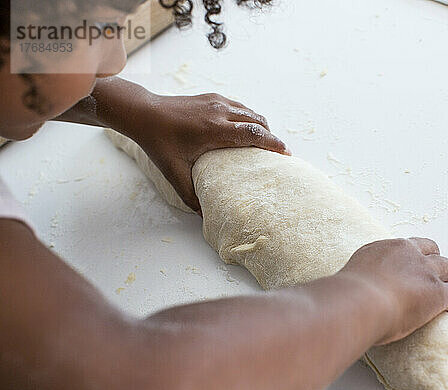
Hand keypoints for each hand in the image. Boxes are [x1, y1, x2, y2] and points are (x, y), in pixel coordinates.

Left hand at [130, 92, 289, 212]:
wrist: (143, 113)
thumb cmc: (158, 143)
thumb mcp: (175, 172)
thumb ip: (191, 195)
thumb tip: (204, 215)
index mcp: (215, 130)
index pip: (254, 133)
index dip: (273, 143)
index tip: (286, 153)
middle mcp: (220, 113)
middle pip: (258, 121)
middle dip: (272, 136)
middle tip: (279, 151)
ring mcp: (216, 102)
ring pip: (250, 111)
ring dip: (261, 126)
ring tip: (265, 141)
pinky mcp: (211, 97)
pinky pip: (239, 106)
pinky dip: (248, 117)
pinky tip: (245, 128)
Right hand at [340, 238, 447, 344]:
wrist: (359, 302)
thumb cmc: (349, 294)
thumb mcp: (355, 274)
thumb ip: (364, 276)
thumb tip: (358, 289)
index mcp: (387, 248)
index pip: (408, 245)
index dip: (414, 257)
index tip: (411, 268)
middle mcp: (409, 254)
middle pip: (432, 252)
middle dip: (433, 265)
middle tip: (429, 281)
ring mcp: (425, 271)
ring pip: (447, 268)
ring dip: (444, 281)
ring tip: (441, 297)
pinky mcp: (437, 292)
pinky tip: (447, 315)